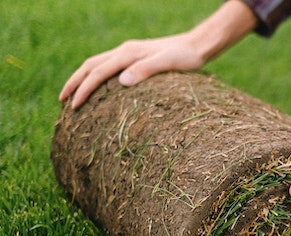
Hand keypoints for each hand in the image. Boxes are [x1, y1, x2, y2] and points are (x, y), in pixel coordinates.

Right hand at [59, 34, 206, 108]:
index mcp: (128, 53)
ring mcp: (129, 53)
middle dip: (74, 83)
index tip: (74, 106)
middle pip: (90, 65)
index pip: (98, 72)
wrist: (198, 45)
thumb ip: (146, 70)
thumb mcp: (168, 63)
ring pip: (97, 64)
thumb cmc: (186, 57)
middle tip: (62, 102)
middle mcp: (125, 51)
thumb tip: (122, 81)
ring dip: (82, 79)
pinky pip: (109, 66)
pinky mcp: (136, 58)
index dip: (84, 89)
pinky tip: (99, 90)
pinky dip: (96, 77)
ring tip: (73, 96)